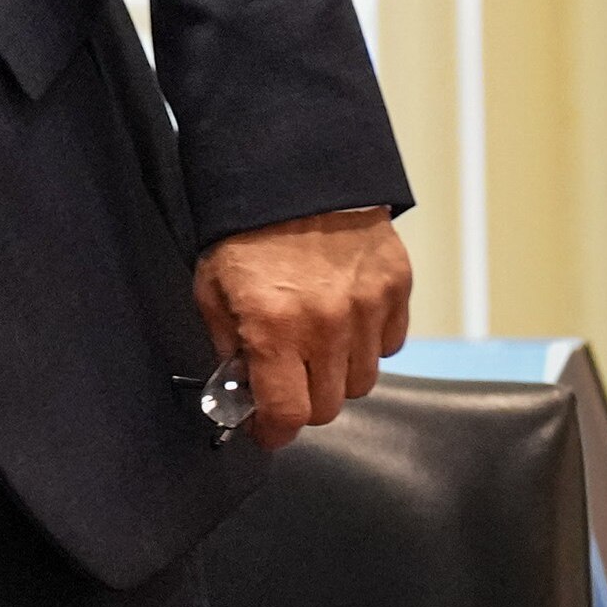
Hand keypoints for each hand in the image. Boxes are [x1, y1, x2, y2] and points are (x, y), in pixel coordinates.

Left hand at [193, 209, 409, 448]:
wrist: (292, 174)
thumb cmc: (245, 231)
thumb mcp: (210, 289)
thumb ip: (227, 345)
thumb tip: (241, 385)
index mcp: (274, 327)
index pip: (288, 413)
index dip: (273, 432)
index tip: (266, 431)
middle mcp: (327, 325)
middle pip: (327, 406)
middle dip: (301, 402)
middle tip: (284, 382)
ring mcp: (368, 308)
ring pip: (361, 381)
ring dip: (336, 375)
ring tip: (313, 346)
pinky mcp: (396, 289)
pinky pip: (389, 345)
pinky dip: (367, 344)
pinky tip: (342, 321)